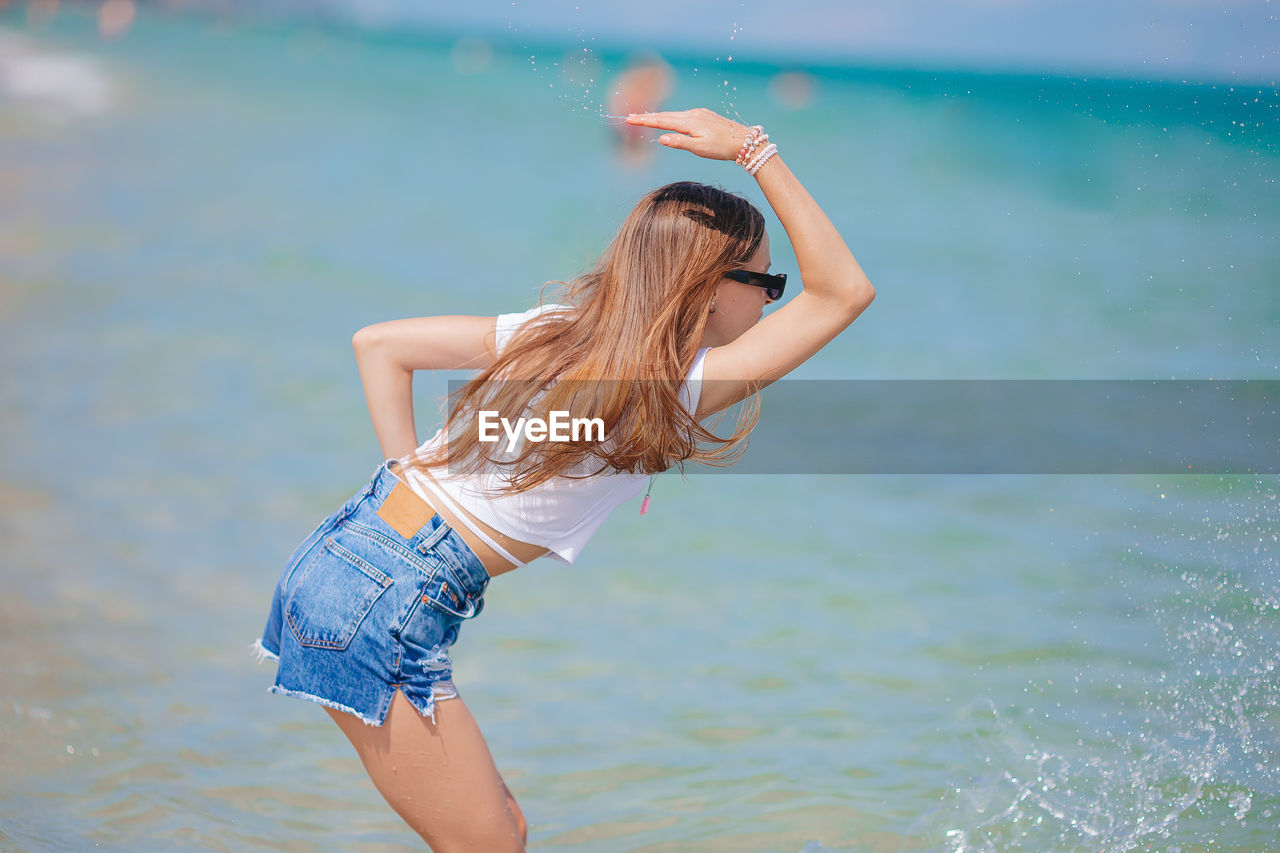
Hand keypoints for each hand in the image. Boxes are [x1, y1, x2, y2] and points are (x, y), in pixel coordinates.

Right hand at [624, 108, 750, 160]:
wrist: (744, 141)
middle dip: (647, 117)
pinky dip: (671, 117)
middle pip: (665, 115)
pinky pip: (682, 115)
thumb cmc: (722, 148)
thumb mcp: (700, 149)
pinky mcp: (704, 115)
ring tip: (644, 118)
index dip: (644, 121)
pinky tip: (669, 119)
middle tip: (630, 118)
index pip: (661, 121)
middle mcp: (692, 114)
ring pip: (674, 114)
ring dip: (658, 116)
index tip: (629, 119)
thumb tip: (661, 138)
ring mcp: (699, 113)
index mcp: (689, 122)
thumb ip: (680, 142)